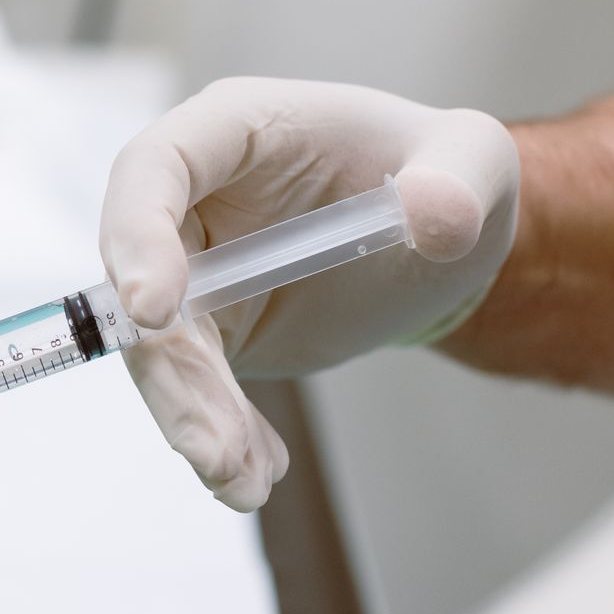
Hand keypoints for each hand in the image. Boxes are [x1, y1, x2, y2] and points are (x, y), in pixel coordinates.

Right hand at [100, 77, 518, 509]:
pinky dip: (224, 440)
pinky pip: (197, 392)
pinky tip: (260, 476)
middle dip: (170, 371)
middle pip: (141, 282)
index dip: (138, 234)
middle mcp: (195, 200)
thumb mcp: (475, 159)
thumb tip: (433, 216)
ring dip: (194, 420)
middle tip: (210, 446)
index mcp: (236, 131)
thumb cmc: (444, 174)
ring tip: (240, 482)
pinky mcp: (212, 334)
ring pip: (161, 354)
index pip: (154, 168)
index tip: (154, 309)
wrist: (441, 244)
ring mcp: (196, 272)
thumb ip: (460, 176)